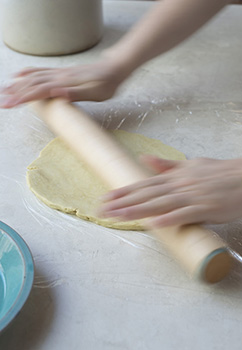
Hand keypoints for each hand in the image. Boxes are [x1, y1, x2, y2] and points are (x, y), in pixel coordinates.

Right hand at [0, 57, 128, 107]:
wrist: (115, 68)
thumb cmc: (107, 83)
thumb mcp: (96, 93)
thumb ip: (76, 93)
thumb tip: (57, 93)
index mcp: (65, 82)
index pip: (39, 91)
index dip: (23, 98)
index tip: (10, 104)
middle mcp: (59, 76)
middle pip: (32, 84)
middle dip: (15, 93)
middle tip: (2, 102)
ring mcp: (60, 72)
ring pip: (34, 77)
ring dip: (18, 84)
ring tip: (5, 89)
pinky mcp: (62, 72)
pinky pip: (41, 71)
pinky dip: (28, 73)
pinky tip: (20, 75)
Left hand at [99, 156, 241, 226]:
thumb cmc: (217, 172)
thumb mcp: (189, 165)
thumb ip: (165, 165)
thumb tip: (144, 158)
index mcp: (174, 177)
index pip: (143, 184)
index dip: (123, 192)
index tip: (106, 197)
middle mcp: (179, 185)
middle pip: (146, 195)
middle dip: (123, 203)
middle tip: (103, 210)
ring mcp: (192, 196)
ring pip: (160, 204)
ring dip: (138, 211)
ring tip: (118, 216)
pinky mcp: (206, 208)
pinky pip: (186, 214)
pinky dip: (170, 218)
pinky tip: (155, 224)